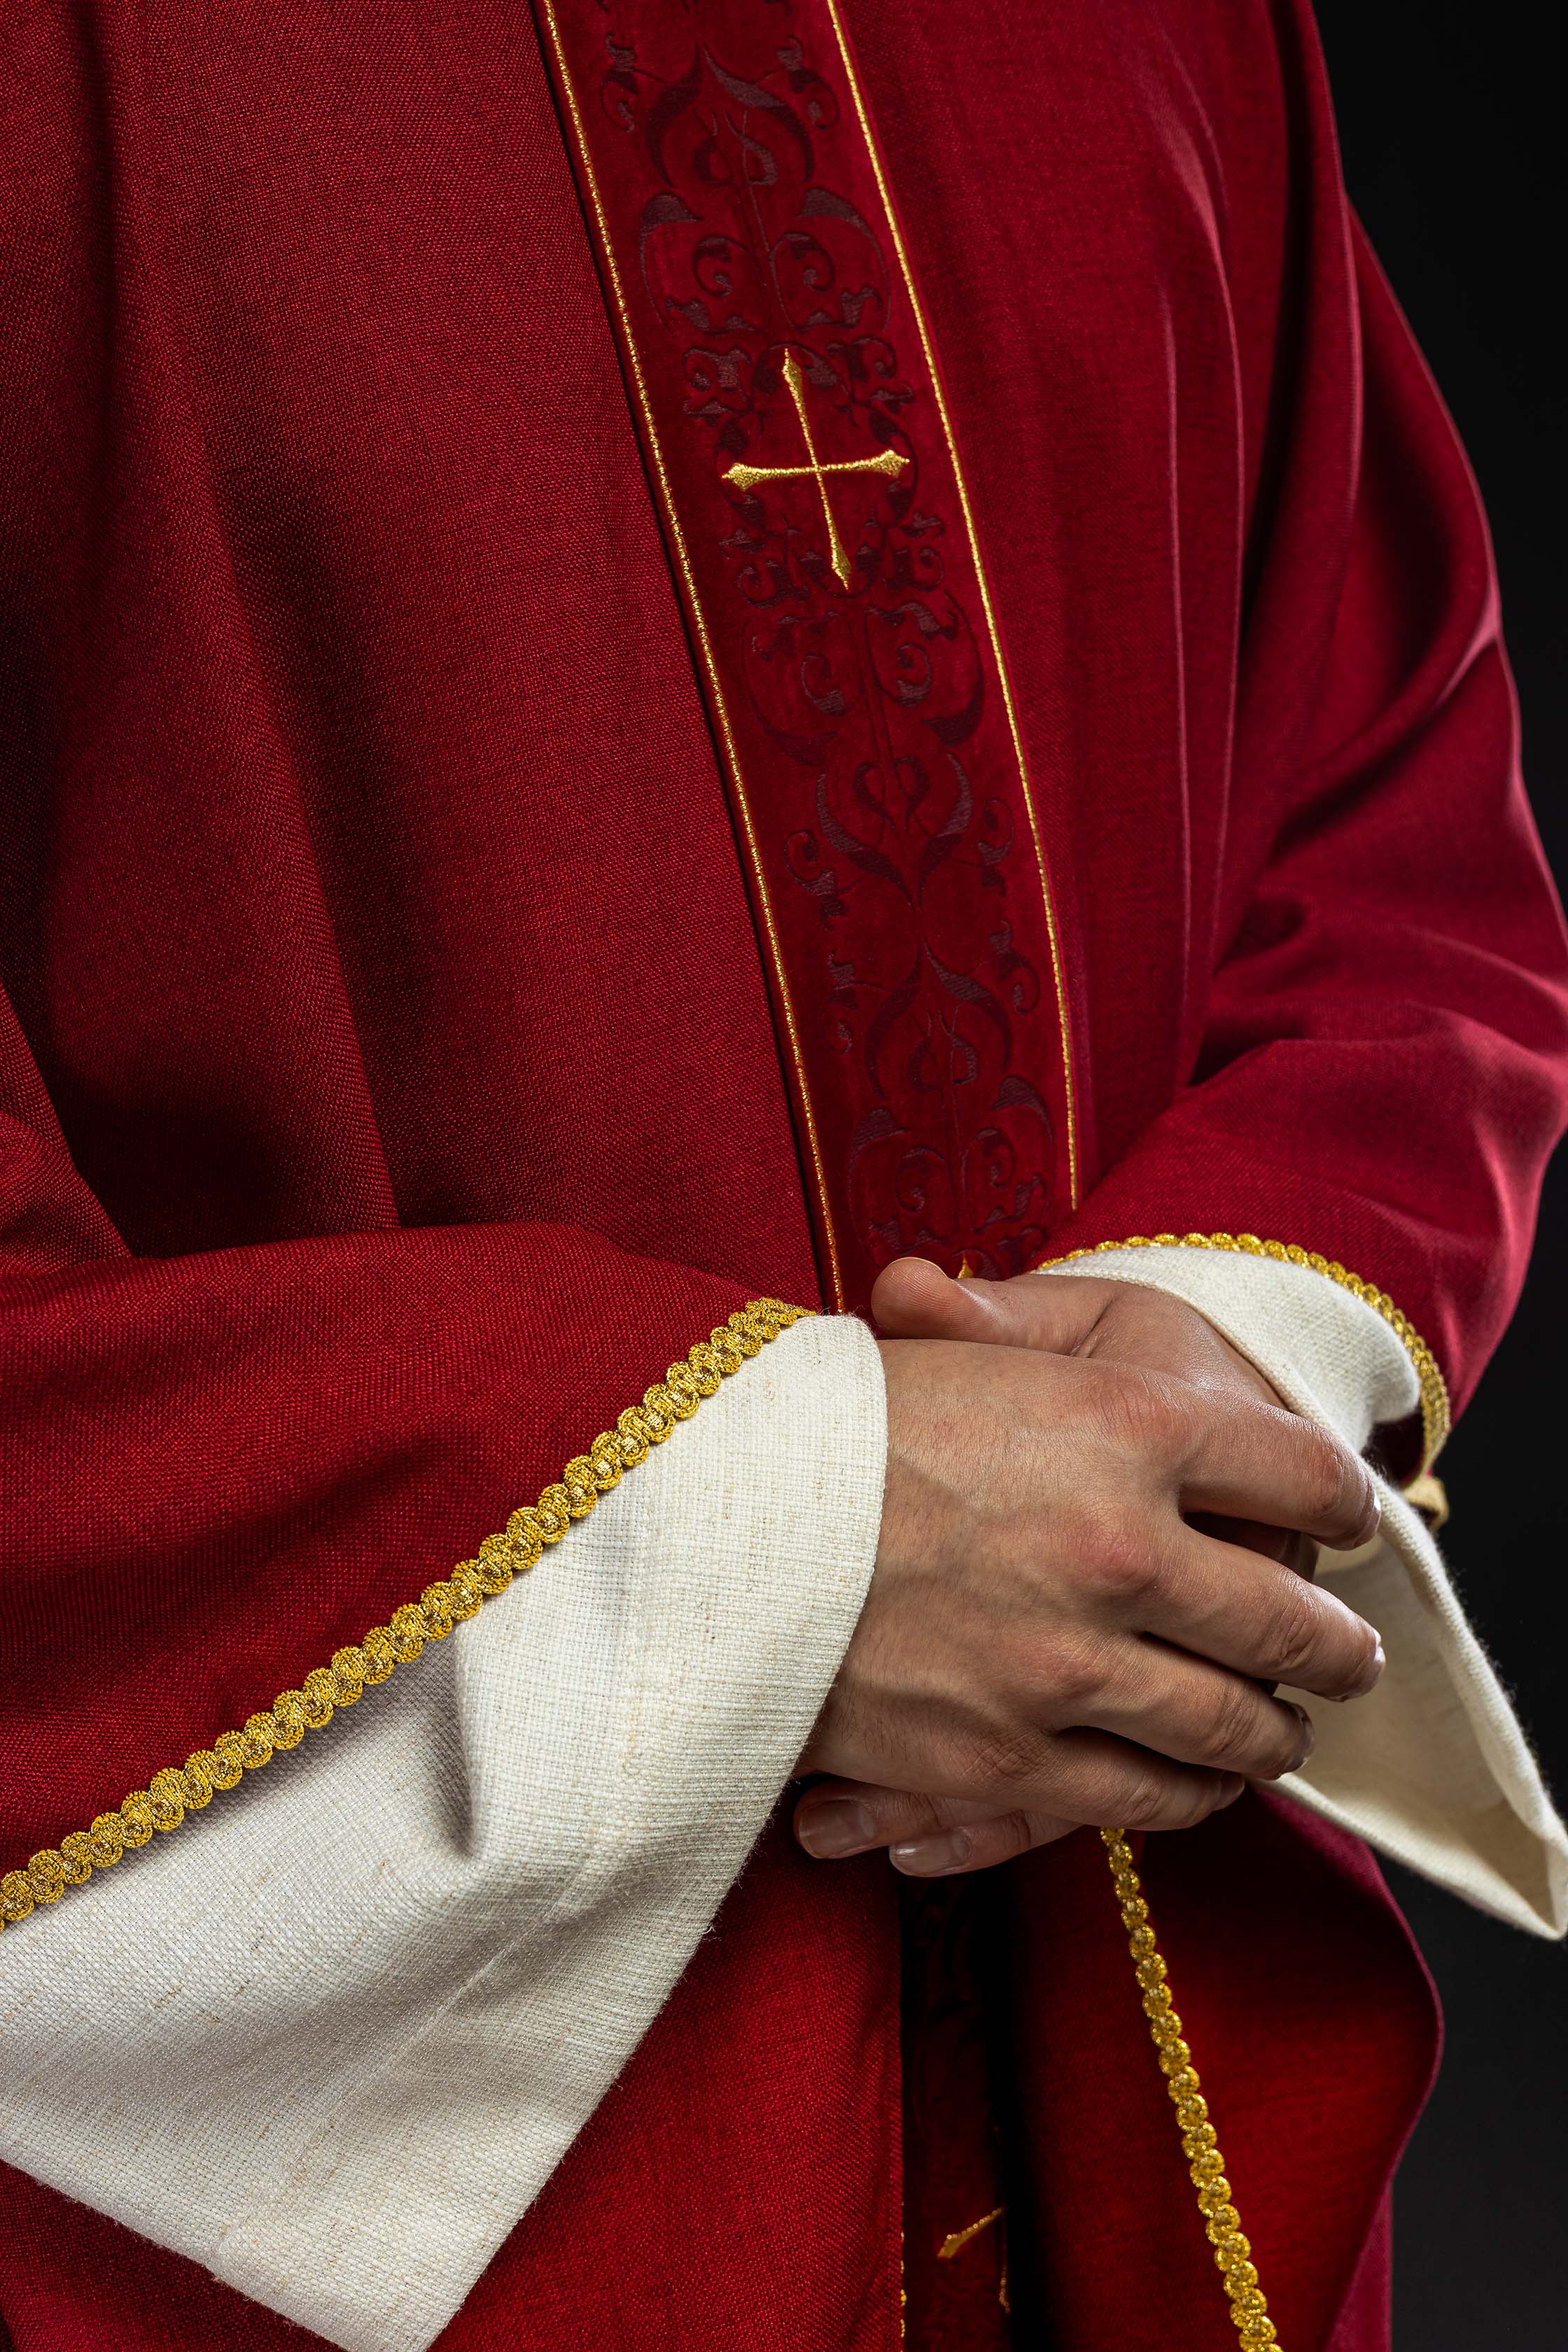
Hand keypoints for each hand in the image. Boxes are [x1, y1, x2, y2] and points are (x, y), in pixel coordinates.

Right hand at [795, 1259, 1381, 1878]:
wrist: (697, 1534)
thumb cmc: (823, 1423)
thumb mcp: (943, 1347)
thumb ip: (1016, 1326)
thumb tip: (1039, 1307)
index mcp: (1125, 1423)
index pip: (1301, 1471)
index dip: (1339, 1495)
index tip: (1346, 1513)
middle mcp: (1121, 1547)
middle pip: (1291, 1622)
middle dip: (1336, 1646)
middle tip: (1349, 1654)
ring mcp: (1071, 1666)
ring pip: (1234, 1728)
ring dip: (1277, 1732)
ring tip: (1288, 1727)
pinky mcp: (1008, 1759)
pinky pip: (1147, 1798)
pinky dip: (1193, 1796)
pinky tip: (1206, 1784)